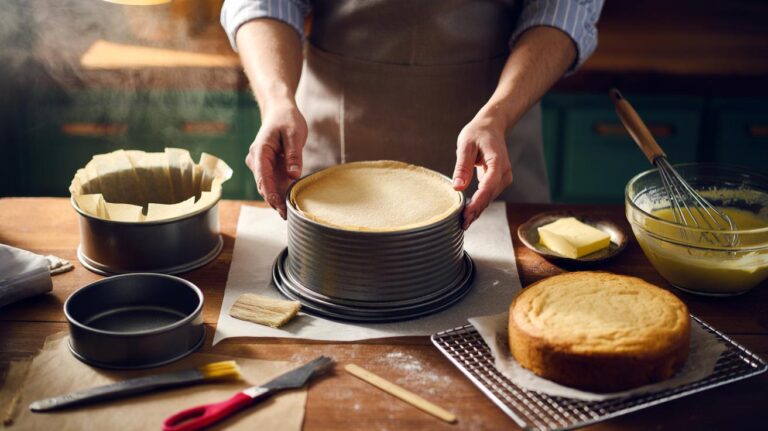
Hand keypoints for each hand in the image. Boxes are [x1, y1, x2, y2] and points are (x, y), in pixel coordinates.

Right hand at [245, 100, 307, 218]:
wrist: (279, 110)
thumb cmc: (287, 119)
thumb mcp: (294, 134)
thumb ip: (293, 155)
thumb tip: (293, 176)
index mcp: (260, 151)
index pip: (263, 176)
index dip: (270, 193)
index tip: (278, 206)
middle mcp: (256, 159)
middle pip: (263, 185)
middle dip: (274, 201)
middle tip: (286, 216)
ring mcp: (260, 164)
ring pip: (267, 185)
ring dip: (276, 199)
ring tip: (287, 214)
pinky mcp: (267, 166)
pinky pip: (272, 181)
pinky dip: (279, 192)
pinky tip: (287, 203)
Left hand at [452, 113, 512, 228]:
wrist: (491, 127)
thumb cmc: (477, 133)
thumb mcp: (465, 145)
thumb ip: (462, 167)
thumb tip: (457, 188)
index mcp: (497, 161)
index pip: (488, 186)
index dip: (478, 202)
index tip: (467, 214)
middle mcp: (504, 171)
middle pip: (490, 195)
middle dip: (476, 210)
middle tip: (462, 224)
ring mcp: (504, 177)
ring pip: (490, 198)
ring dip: (478, 210)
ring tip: (464, 223)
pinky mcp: (499, 180)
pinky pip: (489, 195)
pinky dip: (479, 204)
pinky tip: (469, 214)